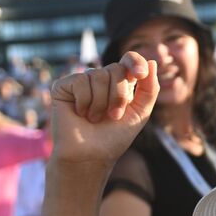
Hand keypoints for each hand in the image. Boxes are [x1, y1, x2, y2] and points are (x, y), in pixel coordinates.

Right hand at [49, 54, 158, 169]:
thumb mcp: (140, 113)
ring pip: (99, 75)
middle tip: (113, 116)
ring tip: (95, 118)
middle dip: (119, 96)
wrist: (91, 155)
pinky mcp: (63, 86)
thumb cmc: (115, 136)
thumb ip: (149, 89)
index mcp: (120, 83)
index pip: (129, 60)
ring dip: (102, 103)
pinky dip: (85, 101)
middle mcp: (101, 79)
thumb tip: (151, 61)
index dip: (135, 62)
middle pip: (116, 69)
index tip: (140, 75)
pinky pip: (81, 81)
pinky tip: (80, 113)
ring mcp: (82, 81)